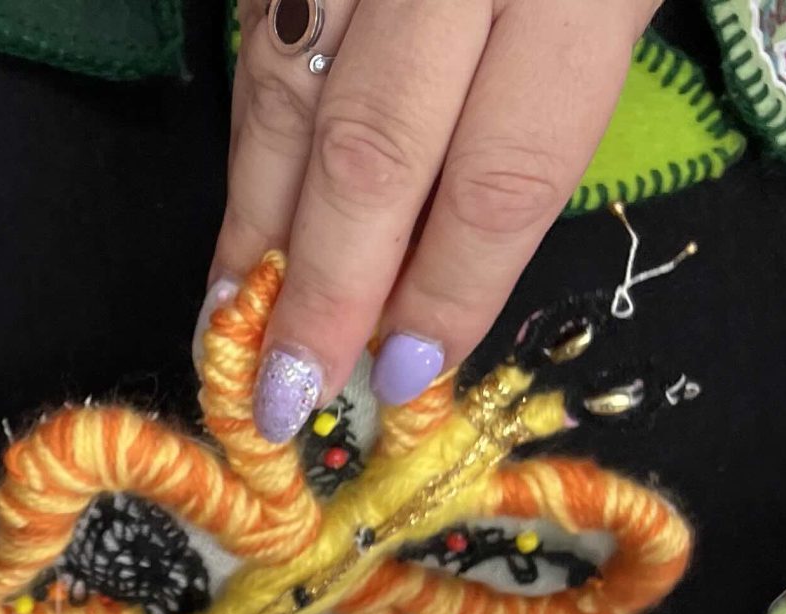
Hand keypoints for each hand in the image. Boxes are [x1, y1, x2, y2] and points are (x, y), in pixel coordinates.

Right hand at [217, 0, 656, 442]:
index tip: (412, 366)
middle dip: (329, 286)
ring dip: (257, 231)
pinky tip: (240, 229)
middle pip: (377, 148)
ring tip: (232, 331)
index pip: (506, 166)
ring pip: (289, 98)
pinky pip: (263, 47)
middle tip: (292, 393)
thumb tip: (447, 270)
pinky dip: (248, 150)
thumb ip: (553, 105)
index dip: (453, 283)